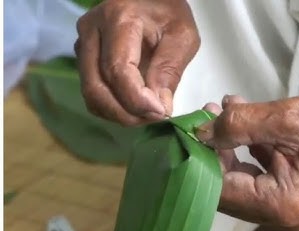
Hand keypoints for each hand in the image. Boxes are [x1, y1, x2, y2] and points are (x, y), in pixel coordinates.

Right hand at [74, 0, 198, 125]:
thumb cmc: (169, 12)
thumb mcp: (182, 35)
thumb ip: (170, 69)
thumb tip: (159, 106)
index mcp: (117, 19)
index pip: (118, 69)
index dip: (137, 99)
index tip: (161, 112)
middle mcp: (91, 31)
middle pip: (97, 87)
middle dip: (127, 112)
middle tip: (156, 117)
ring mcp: (83, 45)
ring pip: (91, 94)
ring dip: (119, 114)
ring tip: (149, 114)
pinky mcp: (84, 58)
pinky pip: (92, 93)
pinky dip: (112, 108)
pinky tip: (135, 108)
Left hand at [199, 94, 298, 230]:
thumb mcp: (289, 118)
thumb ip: (240, 124)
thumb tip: (201, 132)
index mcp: (282, 205)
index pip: (220, 191)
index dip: (199, 161)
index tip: (186, 132)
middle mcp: (284, 219)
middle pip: (229, 192)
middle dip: (213, 153)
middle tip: (203, 118)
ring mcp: (290, 214)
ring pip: (242, 184)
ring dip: (229, 149)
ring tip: (221, 111)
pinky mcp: (295, 201)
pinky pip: (260, 180)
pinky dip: (248, 153)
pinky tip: (242, 121)